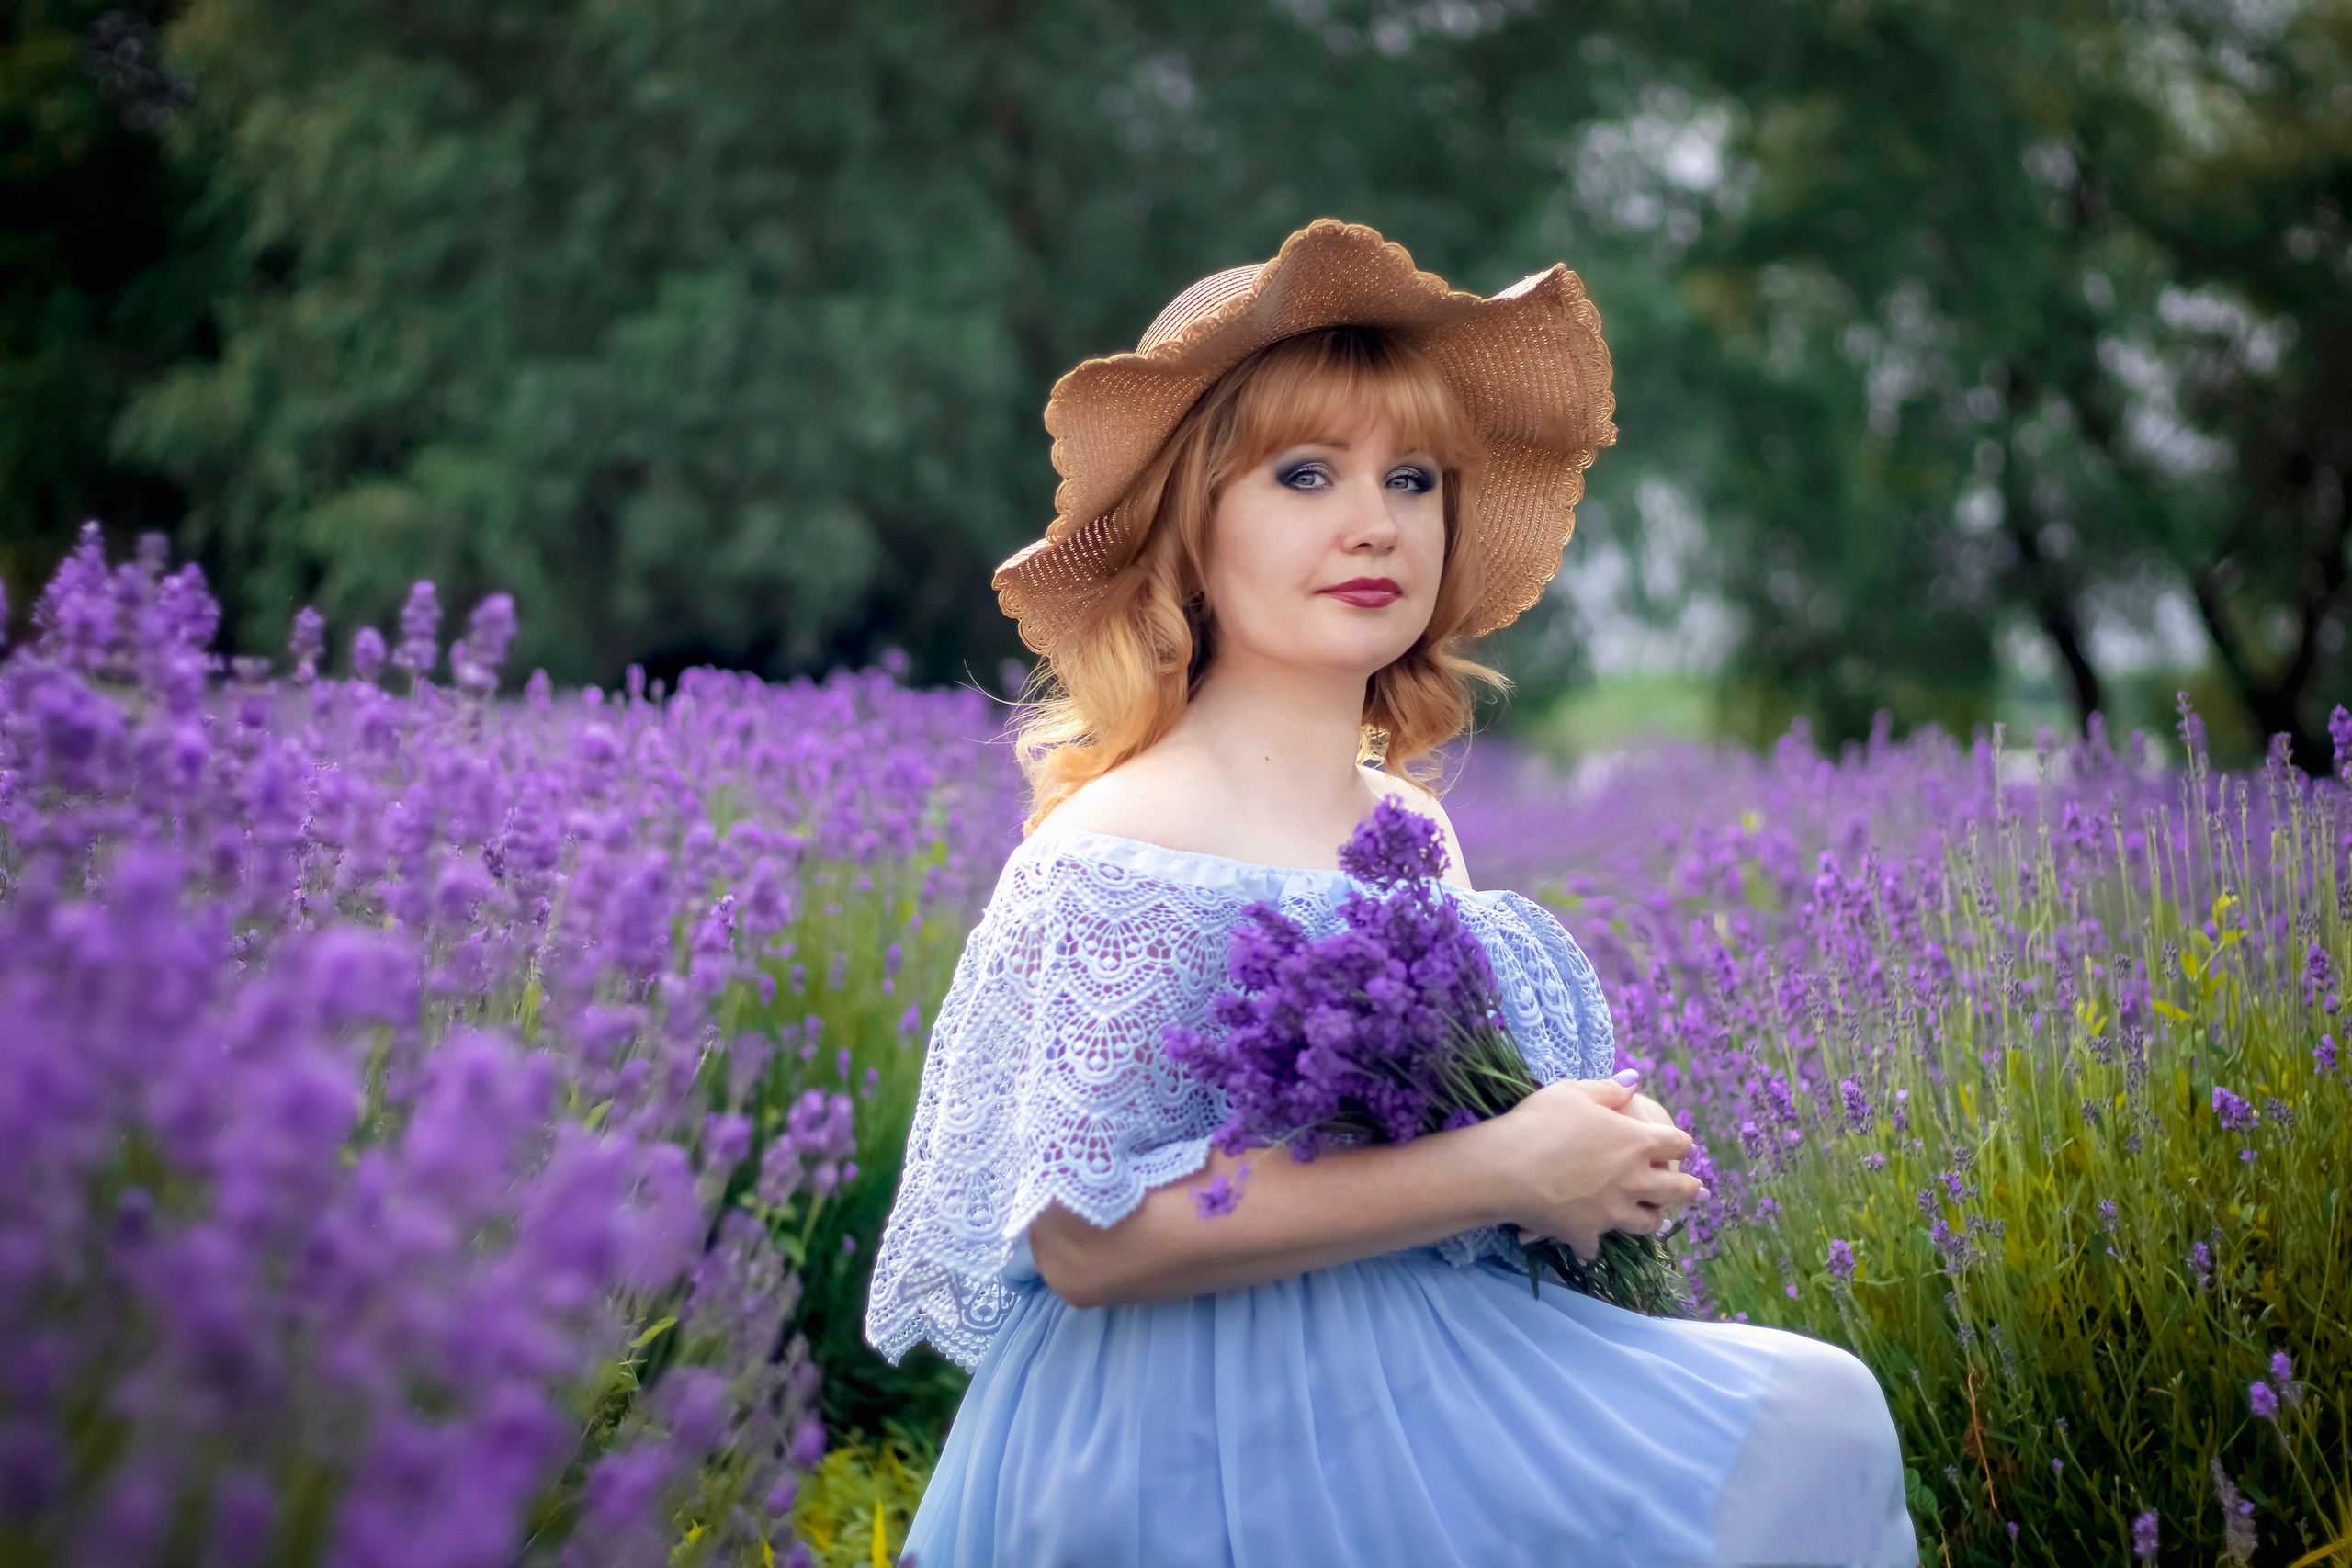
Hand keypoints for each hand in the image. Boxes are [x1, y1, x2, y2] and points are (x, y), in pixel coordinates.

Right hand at [1463, 1077, 1706, 1263]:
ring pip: (1648, 1223)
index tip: (1680, 1144)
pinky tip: (1588, 1244)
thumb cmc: (1540, 1122)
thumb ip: (1609, 1089)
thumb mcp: (1573, 1092)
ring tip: (1654, 1218)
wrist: (1505, 1169)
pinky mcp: (1587, 1233)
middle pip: (1677, 1189)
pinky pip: (1596, 1246)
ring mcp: (1612, 1211)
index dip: (1681, 1142)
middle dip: (1689, 1189)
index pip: (1677, 1143)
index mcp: (1635, 1142)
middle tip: (1697, 1192)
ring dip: (1653, 1219)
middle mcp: (1633, 1180)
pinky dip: (1593, 1244)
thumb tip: (1635, 1082)